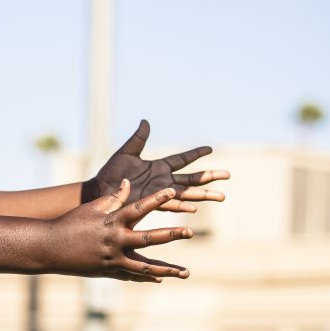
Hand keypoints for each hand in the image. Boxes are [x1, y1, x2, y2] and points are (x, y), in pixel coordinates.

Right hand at [50, 179, 192, 282]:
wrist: (49, 248)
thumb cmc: (69, 223)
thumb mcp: (91, 208)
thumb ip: (113, 198)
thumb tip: (129, 183)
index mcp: (112, 221)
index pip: (139, 208)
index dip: (157, 199)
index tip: (173, 191)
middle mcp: (116, 241)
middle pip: (149, 238)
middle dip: (171, 235)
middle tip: (189, 232)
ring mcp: (113, 259)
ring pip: (146, 265)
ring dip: (167, 269)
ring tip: (185, 272)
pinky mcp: (108, 271)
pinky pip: (131, 276)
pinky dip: (146, 277)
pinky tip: (160, 279)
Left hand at [86, 119, 229, 212]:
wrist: (101, 189)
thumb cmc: (112, 172)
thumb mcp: (127, 152)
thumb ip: (139, 138)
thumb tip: (145, 121)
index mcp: (159, 166)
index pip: (182, 159)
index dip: (196, 154)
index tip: (211, 149)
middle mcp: (163, 180)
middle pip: (192, 178)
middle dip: (210, 176)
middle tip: (228, 175)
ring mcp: (160, 192)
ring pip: (188, 193)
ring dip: (204, 194)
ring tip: (222, 196)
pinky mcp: (153, 202)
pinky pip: (171, 205)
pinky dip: (183, 206)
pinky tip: (195, 209)